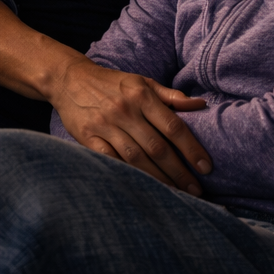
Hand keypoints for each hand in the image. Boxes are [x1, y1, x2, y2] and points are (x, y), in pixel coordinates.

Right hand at [52, 56, 210, 194]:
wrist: (68, 79)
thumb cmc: (111, 83)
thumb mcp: (141, 82)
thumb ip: (170, 96)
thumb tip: (200, 105)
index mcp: (141, 95)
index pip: (172, 126)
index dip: (191, 149)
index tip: (206, 167)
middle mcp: (124, 110)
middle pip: (157, 147)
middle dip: (179, 171)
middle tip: (196, 189)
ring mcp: (105, 125)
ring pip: (137, 158)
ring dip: (158, 178)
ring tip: (176, 193)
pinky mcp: (88, 137)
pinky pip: (112, 160)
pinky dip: (128, 174)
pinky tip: (143, 187)